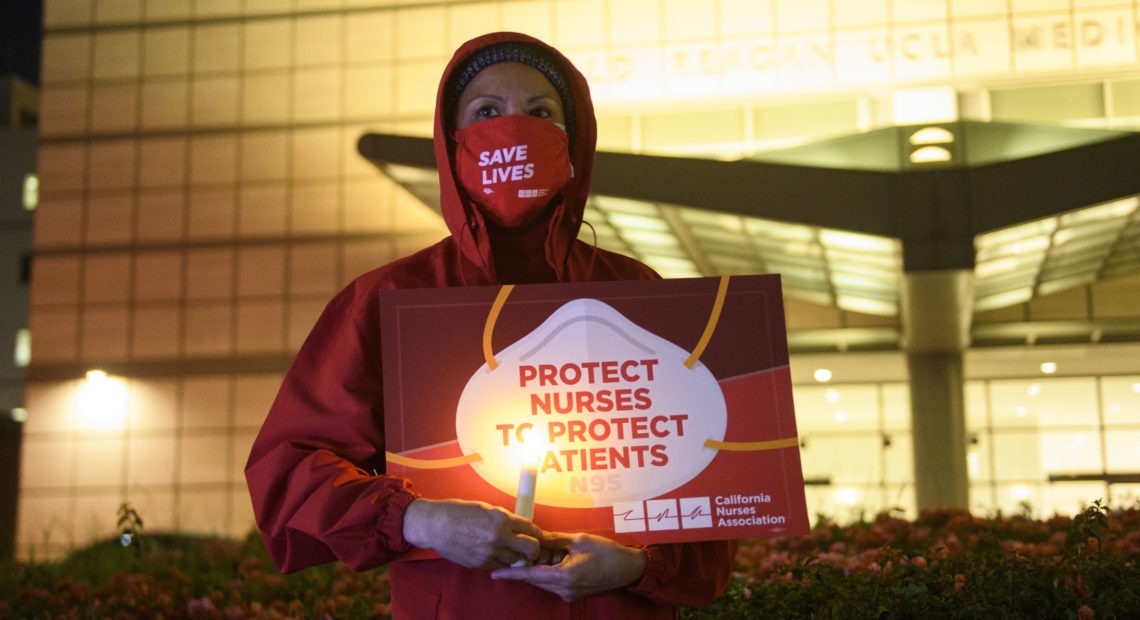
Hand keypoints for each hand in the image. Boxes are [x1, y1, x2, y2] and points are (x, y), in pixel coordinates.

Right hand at [402, 498, 541, 568]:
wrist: (436, 525)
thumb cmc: (459, 512)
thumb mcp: (486, 509)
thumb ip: (505, 519)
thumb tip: (520, 527)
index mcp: (501, 519)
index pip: (531, 529)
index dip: (536, 533)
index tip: (536, 535)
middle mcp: (498, 537)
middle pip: (532, 548)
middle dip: (534, 548)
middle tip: (529, 547)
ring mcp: (490, 553)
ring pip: (517, 560)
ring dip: (516, 556)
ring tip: (508, 549)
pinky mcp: (480, 564)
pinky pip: (499, 564)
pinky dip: (500, 560)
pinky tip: (492, 552)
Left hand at [489, 532, 647, 600]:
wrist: (628, 569)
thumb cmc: (606, 552)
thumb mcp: (578, 540)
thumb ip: (554, 539)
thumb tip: (535, 537)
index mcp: (563, 577)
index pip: (530, 575)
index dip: (511, 574)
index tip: (494, 574)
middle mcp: (563, 590)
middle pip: (535, 579)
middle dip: (525, 566)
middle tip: (516, 553)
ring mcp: (568, 594)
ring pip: (544, 581)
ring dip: (539, 568)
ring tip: (542, 551)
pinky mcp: (574, 593)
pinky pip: (554, 583)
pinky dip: (549, 571)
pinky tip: (554, 558)